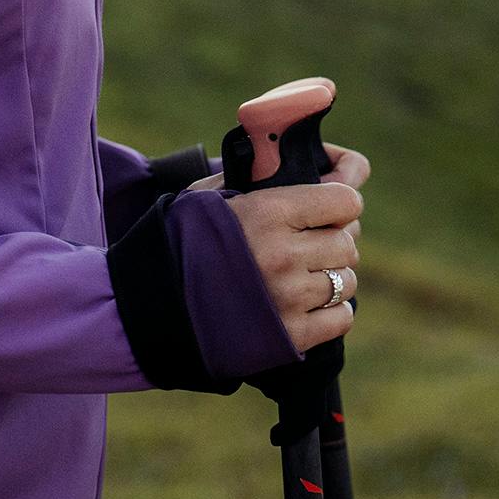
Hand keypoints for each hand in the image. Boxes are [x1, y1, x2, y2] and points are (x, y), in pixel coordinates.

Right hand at [187, 77, 366, 355]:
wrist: (151, 306)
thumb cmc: (180, 241)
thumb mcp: (210, 194)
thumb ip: (259, 176)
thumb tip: (314, 161)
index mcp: (268, 212)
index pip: (345, 199)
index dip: (341, 199)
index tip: (329, 204)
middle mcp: (284, 255)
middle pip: (348, 242)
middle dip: (334, 238)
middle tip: (312, 240)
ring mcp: (290, 299)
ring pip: (346, 281)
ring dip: (332, 275)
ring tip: (305, 273)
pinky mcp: (291, 337)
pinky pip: (340, 319)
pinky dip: (331, 310)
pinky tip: (307, 302)